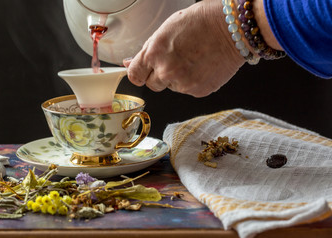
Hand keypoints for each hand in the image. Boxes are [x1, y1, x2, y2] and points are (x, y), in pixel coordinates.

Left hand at [124, 0, 244, 97]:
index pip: (134, 76)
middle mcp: (166, 71)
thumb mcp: (165, 30)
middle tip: (175, 60)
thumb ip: (147, 50)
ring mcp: (182, 83)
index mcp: (154, 54)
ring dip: (177, 78)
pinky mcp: (198, 91)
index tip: (143, 72)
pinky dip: (193, 82)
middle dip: (159, 75)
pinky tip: (201, 66)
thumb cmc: (200, 22)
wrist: (232, 28)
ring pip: (171, 87)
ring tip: (192, 59)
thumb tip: (130, 63)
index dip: (139, 73)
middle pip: (152, 84)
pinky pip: (188, 90)